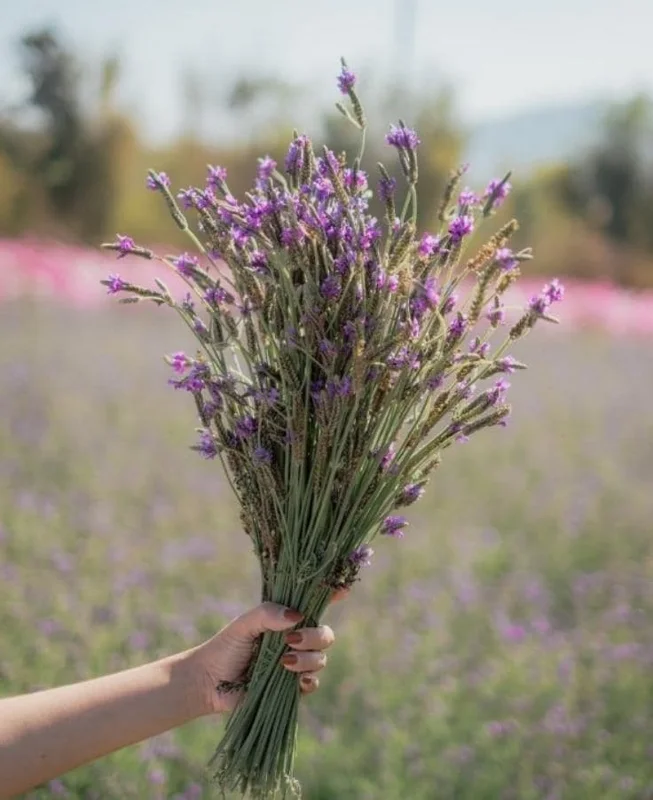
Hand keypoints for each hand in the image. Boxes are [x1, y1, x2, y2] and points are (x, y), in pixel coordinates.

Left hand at [186, 591, 347, 714]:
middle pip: (325, 634)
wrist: (209, 681)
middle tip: (291, 640)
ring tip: (284, 661)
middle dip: (315, 636)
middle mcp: (296, 640)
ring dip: (308, 658)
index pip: (315, 605)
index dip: (332, 596)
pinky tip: (295, 679)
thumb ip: (268, 614)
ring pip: (321, 658)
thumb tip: (297, 616)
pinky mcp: (291, 689)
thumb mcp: (244, 624)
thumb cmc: (225, 647)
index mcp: (286, 620)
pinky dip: (308, 680)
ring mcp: (295, 664)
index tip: (342, 591)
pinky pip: (312, 683)